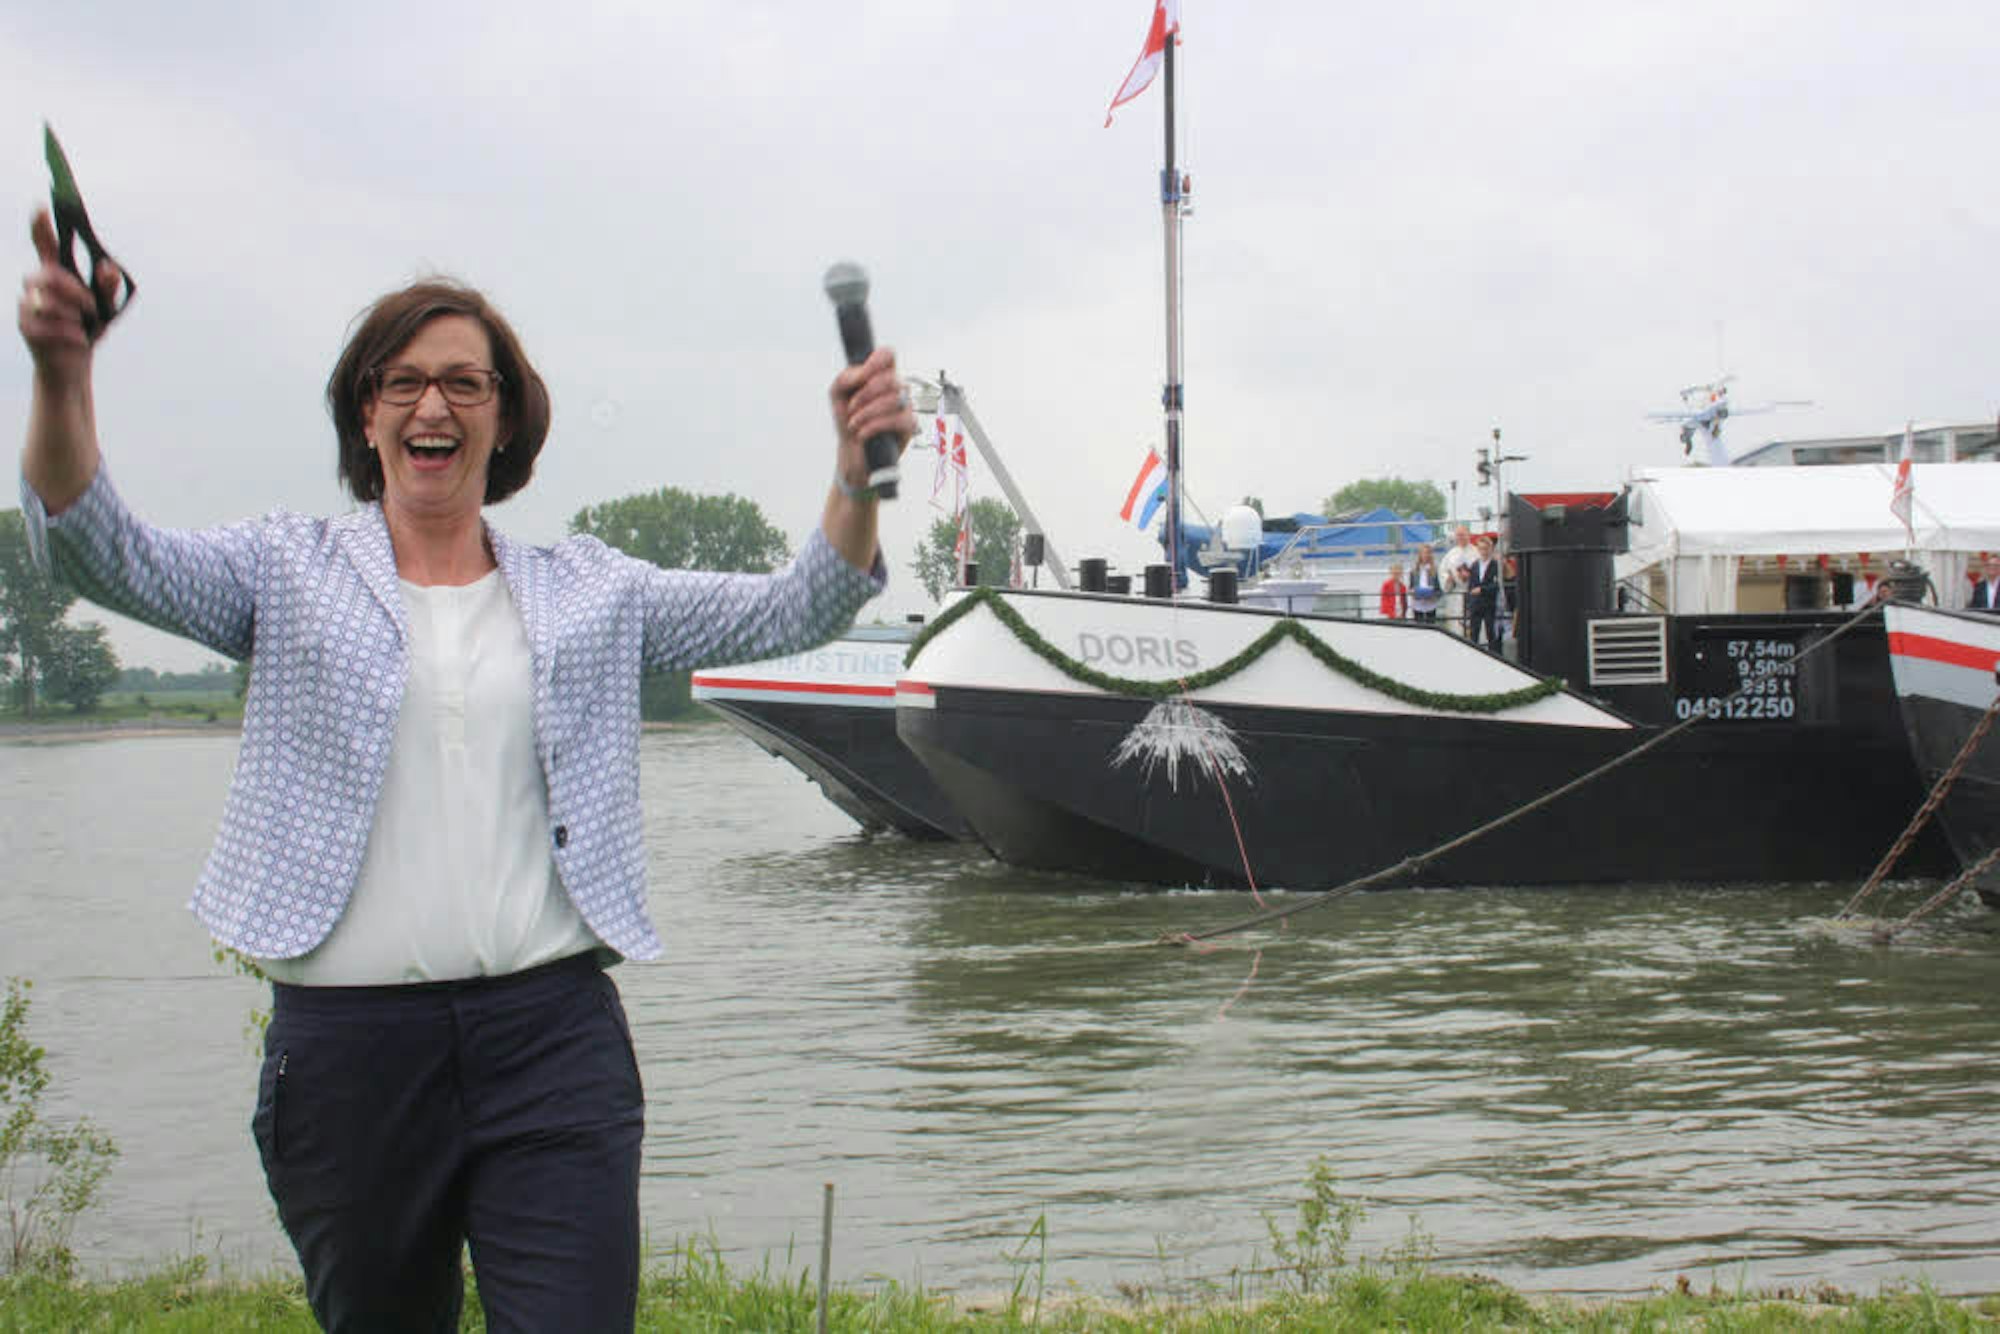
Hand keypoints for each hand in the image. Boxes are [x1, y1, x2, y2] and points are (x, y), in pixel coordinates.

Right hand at [18, 208, 120, 384]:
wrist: (73, 365)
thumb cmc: (88, 329)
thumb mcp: (105, 309)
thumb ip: (107, 288)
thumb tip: (108, 267)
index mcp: (55, 274)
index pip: (43, 244)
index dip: (40, 225)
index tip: (41, 206)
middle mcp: (36, 286)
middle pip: (47, 275)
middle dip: (74, 290)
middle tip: (92, 306)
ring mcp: (27, 306)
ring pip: (47, 302)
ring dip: (74, 315)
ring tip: (86, 326)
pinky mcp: (26, 327)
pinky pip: (47, 326)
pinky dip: (71, 333)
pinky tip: (81, 340)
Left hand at [827, 347, 914, 494]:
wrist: (851, 452)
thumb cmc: (848, 421)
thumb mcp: (837, 395)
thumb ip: (845, 378)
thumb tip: (862, 374)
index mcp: (880, 376)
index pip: (888, 355)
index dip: (877, 360)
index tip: (863, 375)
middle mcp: (896, 388)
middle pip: (891, 377)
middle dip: (866, 394)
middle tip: (851, 408)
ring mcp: (905, 406)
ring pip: (893, 399)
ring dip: (866, 412)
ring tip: (854, 423)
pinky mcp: (909, 426)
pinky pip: (897, 419)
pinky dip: (874, 426)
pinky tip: (862, 433)